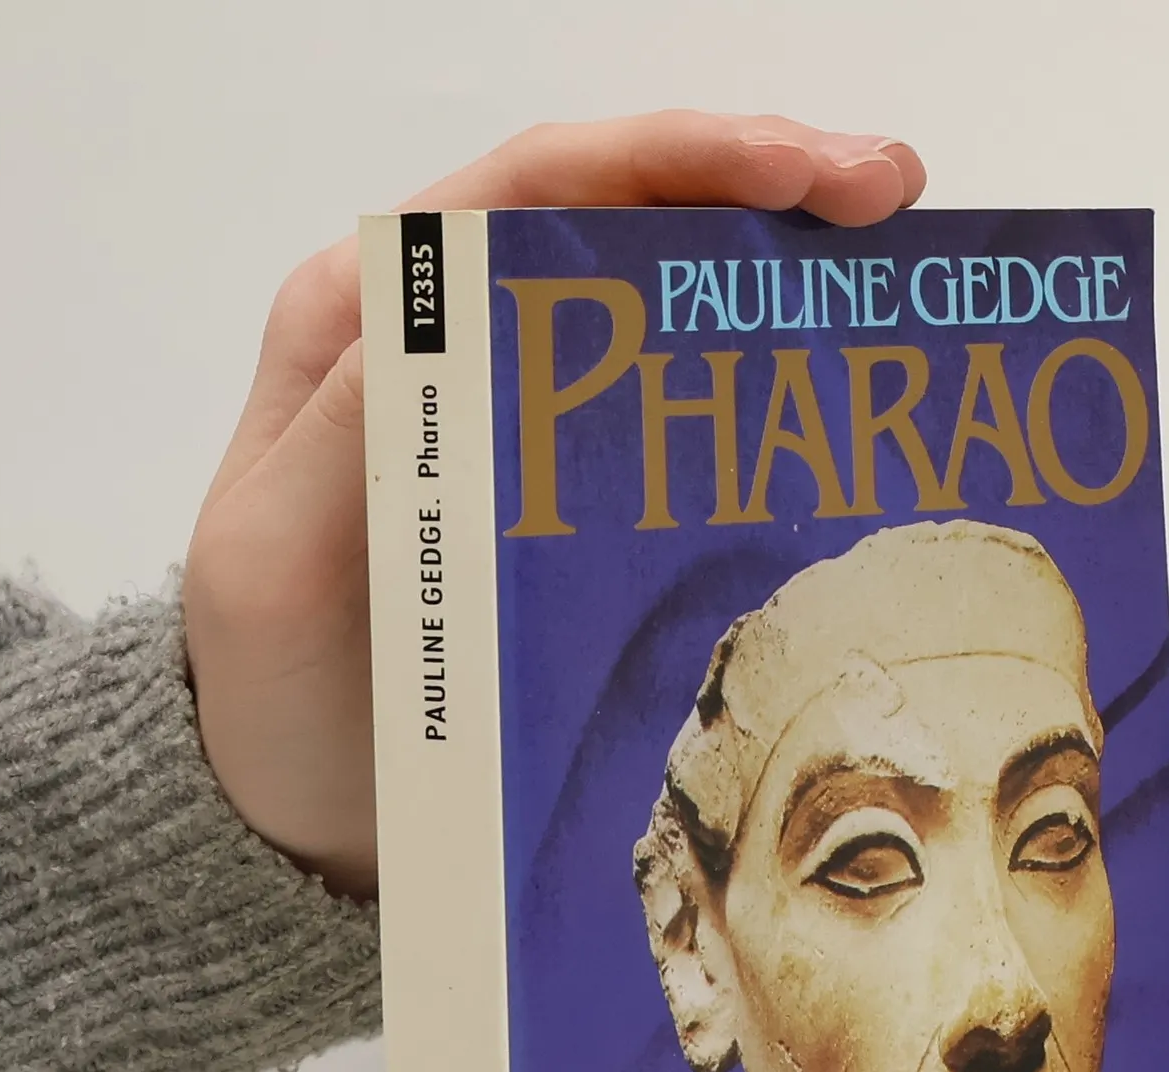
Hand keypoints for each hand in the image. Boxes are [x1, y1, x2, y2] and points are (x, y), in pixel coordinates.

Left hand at [182, 112, 926, 898]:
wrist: (299, 818)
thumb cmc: (271, 695)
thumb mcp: (271, 565)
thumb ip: (339, 435)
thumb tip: (448, 310)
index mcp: (370, 321)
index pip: (535, 187)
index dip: (677, 156)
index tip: (806, 172)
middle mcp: (448, 342)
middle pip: (616, 217)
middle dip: (759, 182)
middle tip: (891, 191)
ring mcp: (516, 418)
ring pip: (655, 301)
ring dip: (774, 267)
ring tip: (897, 264)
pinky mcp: (563, 500)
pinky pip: (669, 415)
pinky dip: (752, 384)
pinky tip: (833, 392)